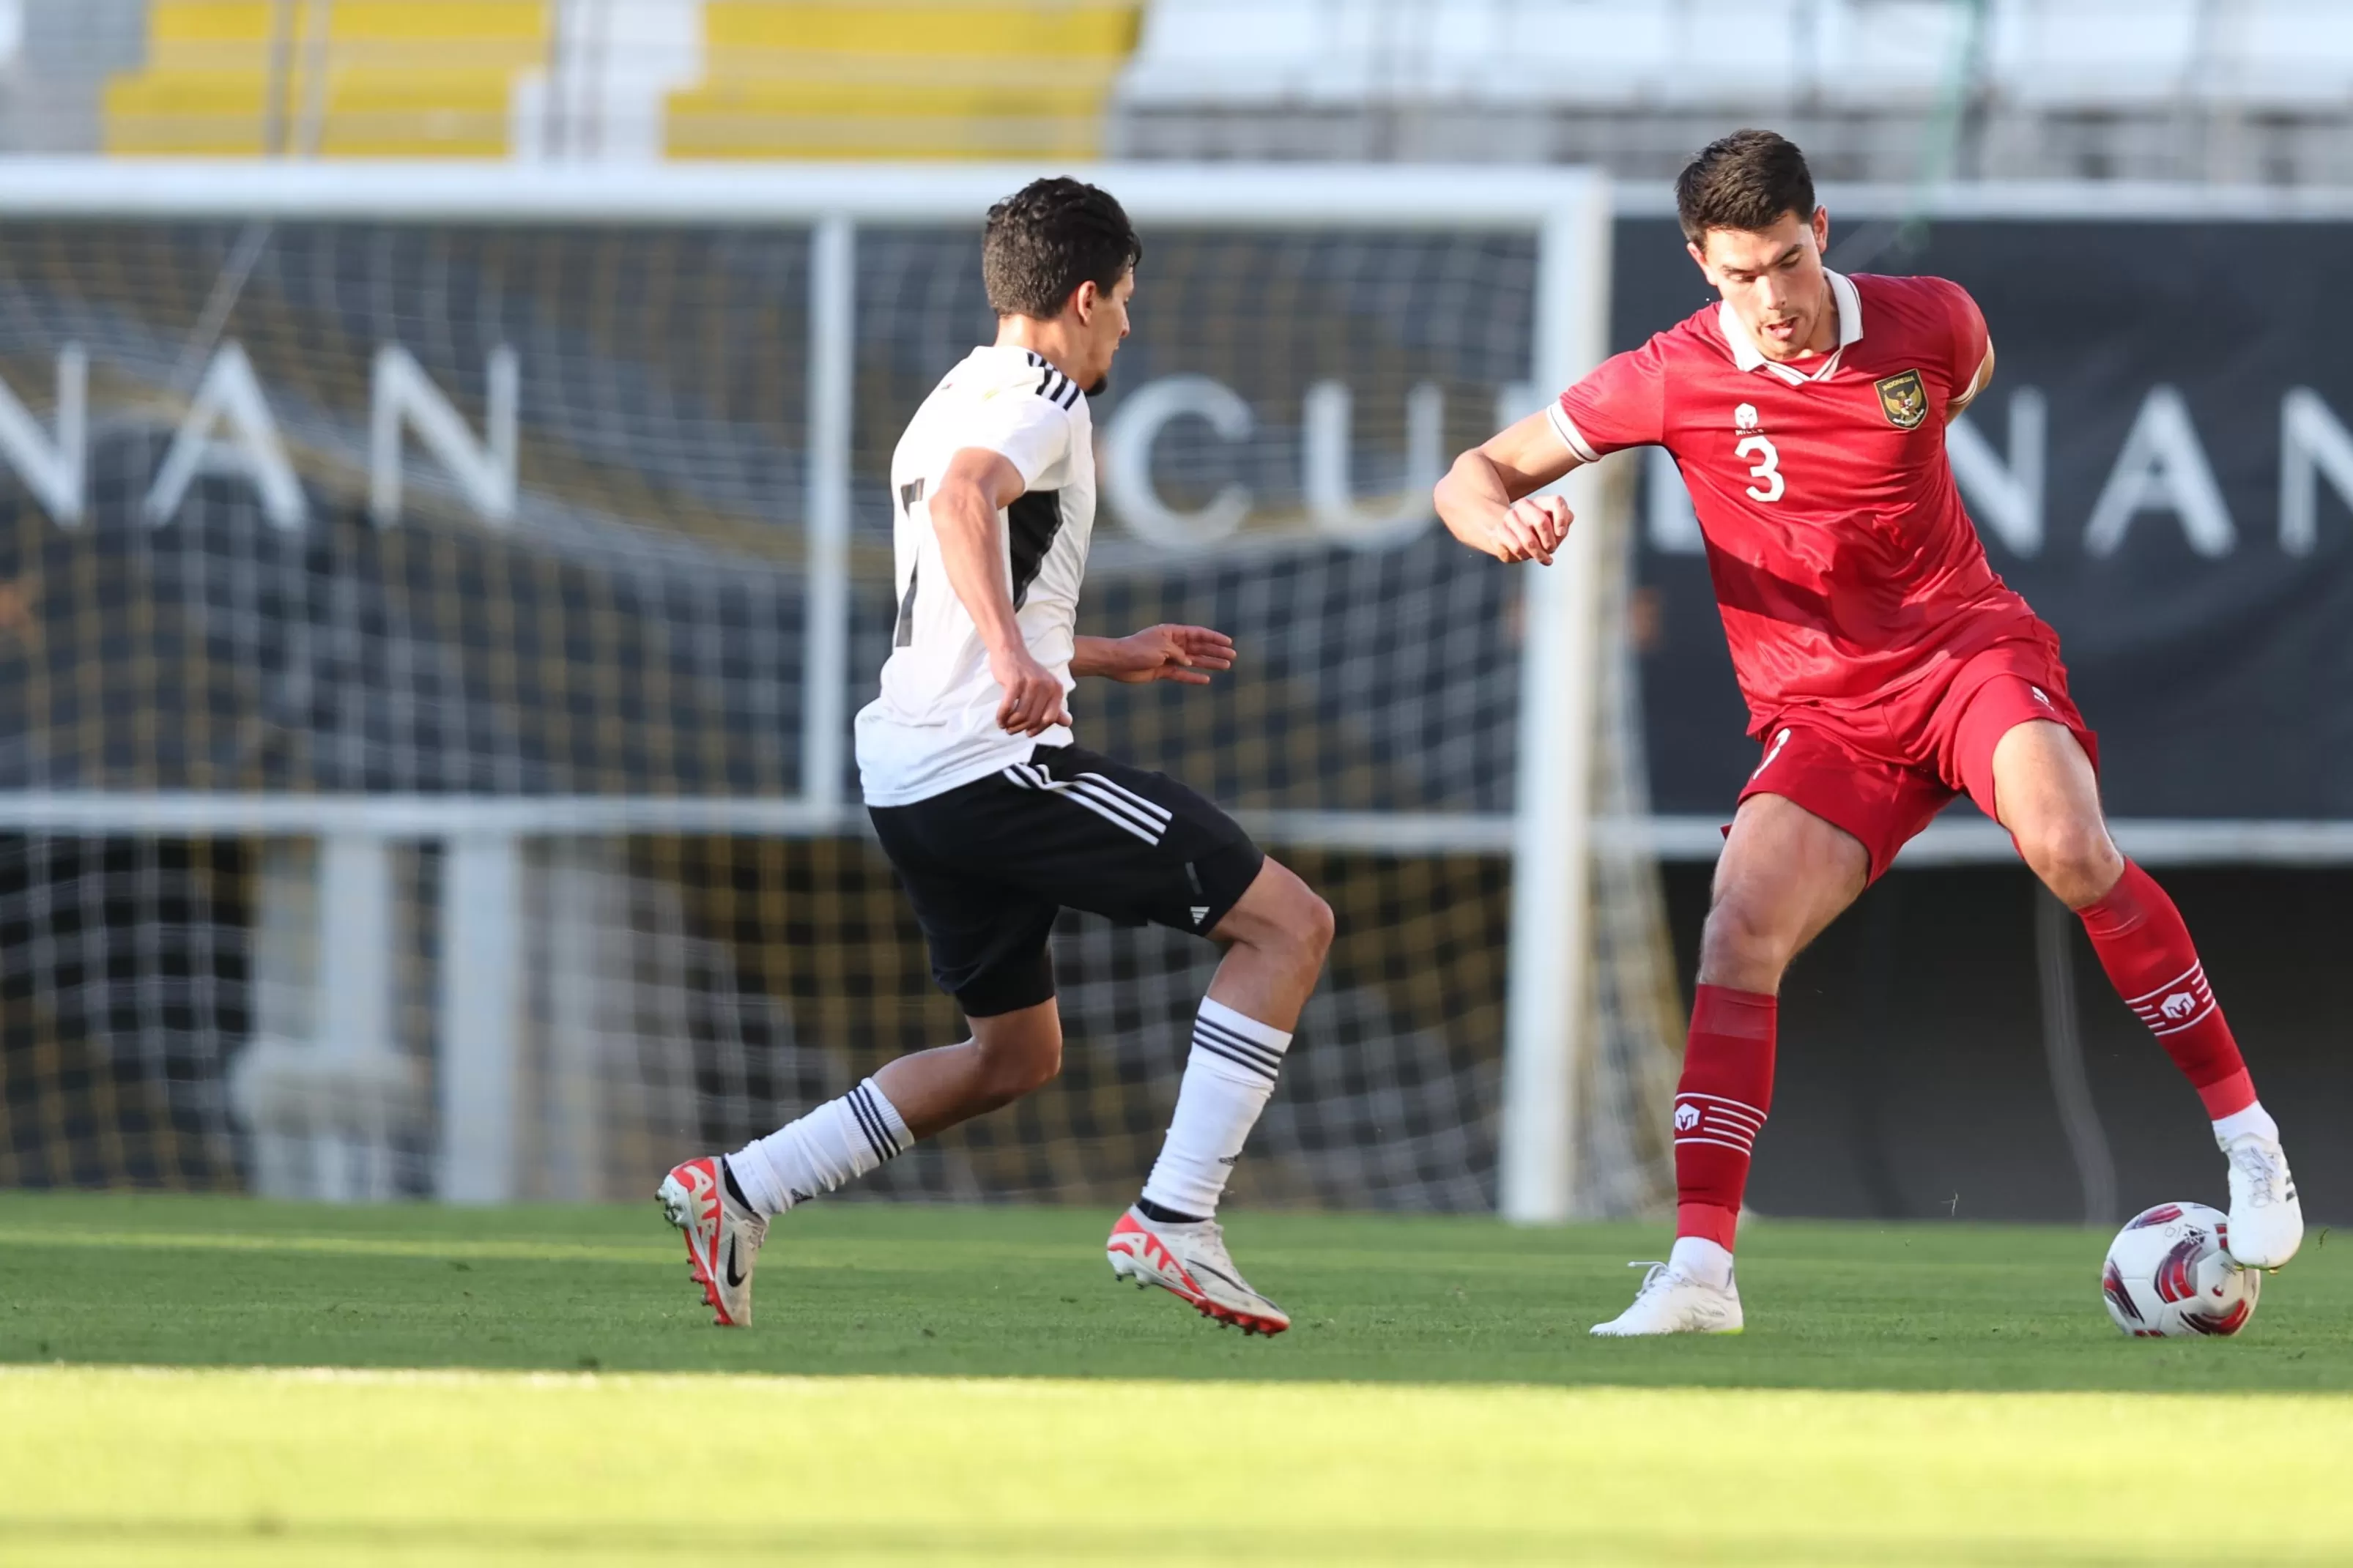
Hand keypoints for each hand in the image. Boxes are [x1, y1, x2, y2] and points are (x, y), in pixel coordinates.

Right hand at [990, 643, 1071, 735]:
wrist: (1011, 651)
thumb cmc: (1027, 673)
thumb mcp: (1045, 688)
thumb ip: (1055, 706)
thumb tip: (1068, 723)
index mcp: (1057, 689)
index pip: (1050, 718)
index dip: (1039, 729)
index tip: (1028, 733)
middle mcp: (1047, 686)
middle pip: (1034, 719)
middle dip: (1021, 728)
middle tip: (1012, 730)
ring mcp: (1031, 683)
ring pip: (1021, 715)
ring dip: (1011, 724)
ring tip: (1005, 725)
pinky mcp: (1015, 682)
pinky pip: (1008, 707)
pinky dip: (1002, 716)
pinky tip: (1000, 719)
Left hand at [1093, 624, 1236, 685]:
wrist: (1117, 661)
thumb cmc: (1137, 649)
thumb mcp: (1161, 648)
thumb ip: (1178, 654)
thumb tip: (1189, 662)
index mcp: (1173, 633)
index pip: (1198, 634)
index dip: (1214, 638)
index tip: (1229, 643)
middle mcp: (1173, 644)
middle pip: (1199, 647)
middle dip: (1216, 652)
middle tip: (1232, 657)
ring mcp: (1168, 658)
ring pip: (1194, 661)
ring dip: (1209, 663)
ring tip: (1225, 666)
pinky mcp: (1163, 671)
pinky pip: (1182, 675)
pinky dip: (1193, 677)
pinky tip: (1206, 680)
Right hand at [1485, 495, 1573, 564]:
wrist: (1511, 536)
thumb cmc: (1538, 532)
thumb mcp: (1556, 527)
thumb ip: (1564, 523)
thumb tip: (1561, 529)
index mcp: (1542, 502)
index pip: (1556, 502)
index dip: (1561, 519)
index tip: (1561, 533)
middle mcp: (1525, 505)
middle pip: (1542, 522)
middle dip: (1549, 542)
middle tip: (1551, 550)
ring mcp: (1511, 517)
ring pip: (1529, 540)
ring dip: (1539, 554)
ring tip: (1543, 558)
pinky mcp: (1500, 530)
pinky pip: (1517, 548)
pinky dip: (1525, 556)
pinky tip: (1527, 556)